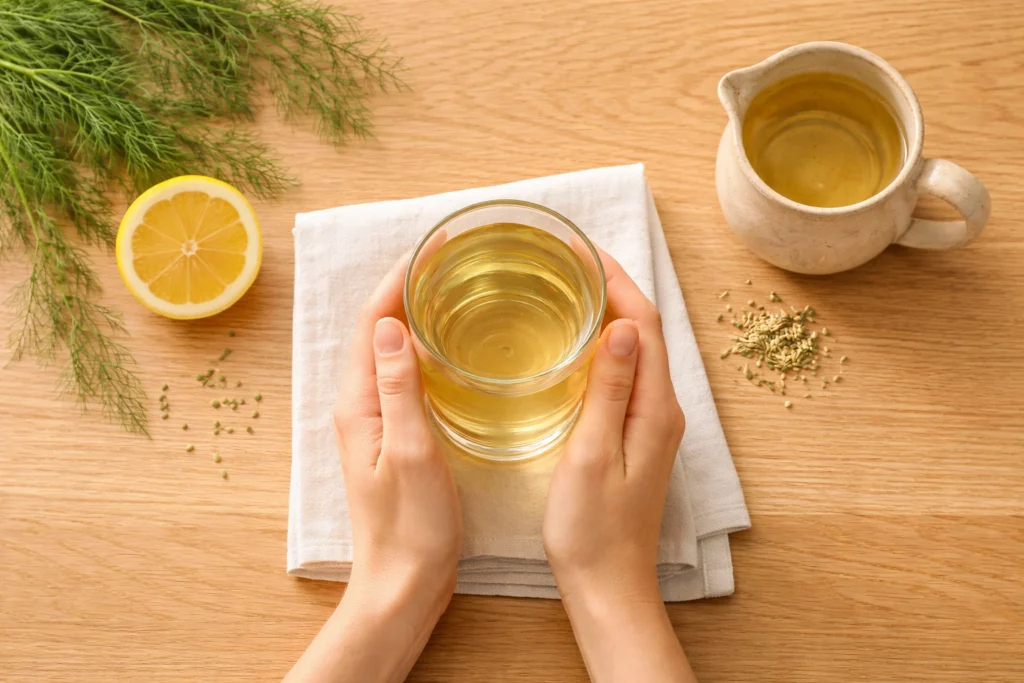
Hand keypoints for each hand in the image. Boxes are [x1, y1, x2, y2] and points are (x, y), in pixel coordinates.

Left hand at [284, 256, 461, 682]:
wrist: (404, 581)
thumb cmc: (410, 524)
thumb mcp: (410, 450)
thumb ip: (399, 387)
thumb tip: (391, 324)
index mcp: (358, 402)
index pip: (370, 322)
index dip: (397, 279)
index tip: (432, 247)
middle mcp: (360, 404)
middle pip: (378, 328)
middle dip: (407, 287)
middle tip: (451, 259)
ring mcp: (377, 419)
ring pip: (393, 350)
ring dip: (416, 315)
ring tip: (455, 289)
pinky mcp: (397, 435)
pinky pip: (406, 376)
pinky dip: (426, 350)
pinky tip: (456, 349)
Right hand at [543, 249, 694, 682]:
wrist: (607, 585)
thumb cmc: (591, 528)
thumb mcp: (592, 454)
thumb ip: (610, 389)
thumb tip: (623, 327)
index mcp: (655, 408)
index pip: (646, 323)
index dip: (617, 280)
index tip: (582, 250)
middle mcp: (662, 410)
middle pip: (645, 330)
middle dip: (612, 288)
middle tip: (568, 260)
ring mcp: (650, 424)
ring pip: (636, 351)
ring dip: (608, 314)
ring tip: (568, 288)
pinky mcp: (635, 437)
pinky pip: (625, 376)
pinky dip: (603, 348)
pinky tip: (573, 346)